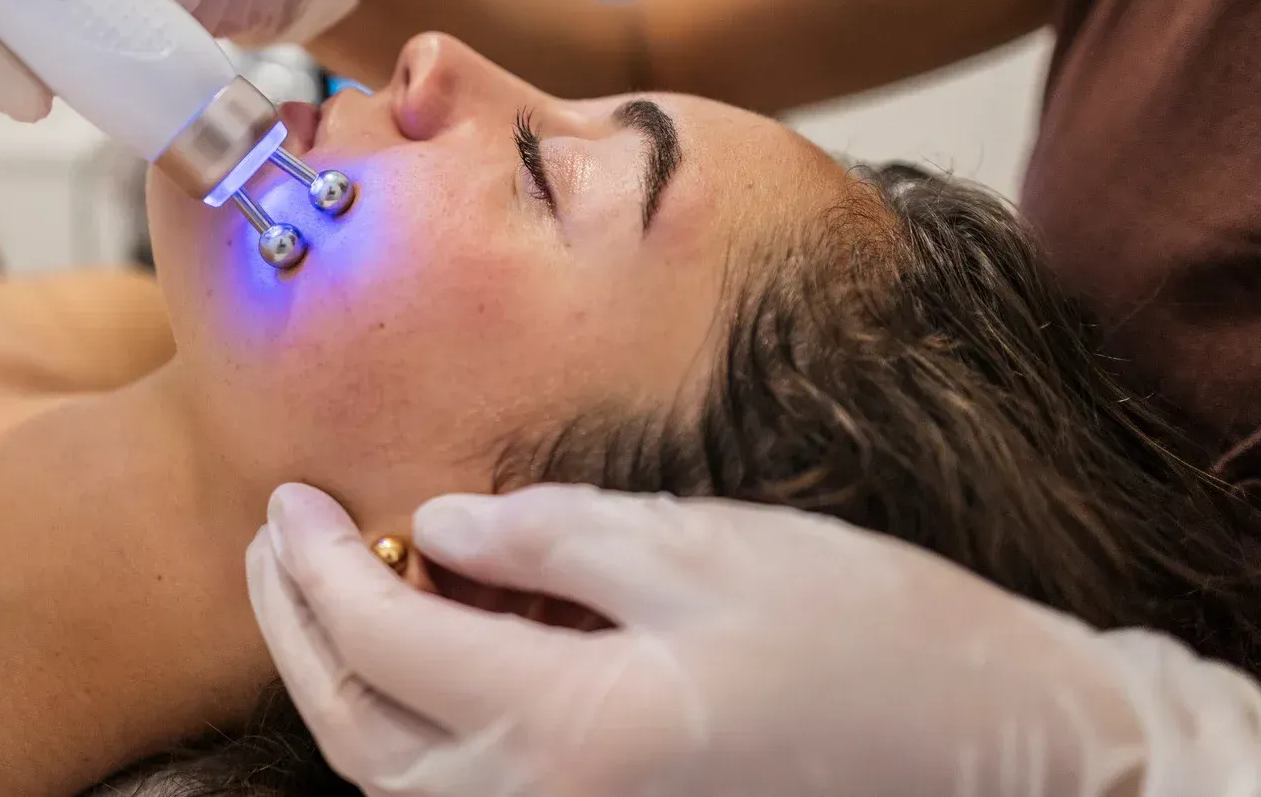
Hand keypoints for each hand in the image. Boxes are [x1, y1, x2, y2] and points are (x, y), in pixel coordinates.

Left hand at [247, 483, 1260, 796]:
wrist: (988, 744)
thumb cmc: (867, 630)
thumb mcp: (706, 548)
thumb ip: (554, 536)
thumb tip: (443, 522)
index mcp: (575, 724)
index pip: (385, 642)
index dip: (315, 565)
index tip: (287, 494)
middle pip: (359, 734)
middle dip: (295, 631)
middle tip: (271, 537)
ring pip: (398, 782)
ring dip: (337, 684)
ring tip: (318, 584)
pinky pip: (466, 794)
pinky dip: (412, 726)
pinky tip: (417, 644)